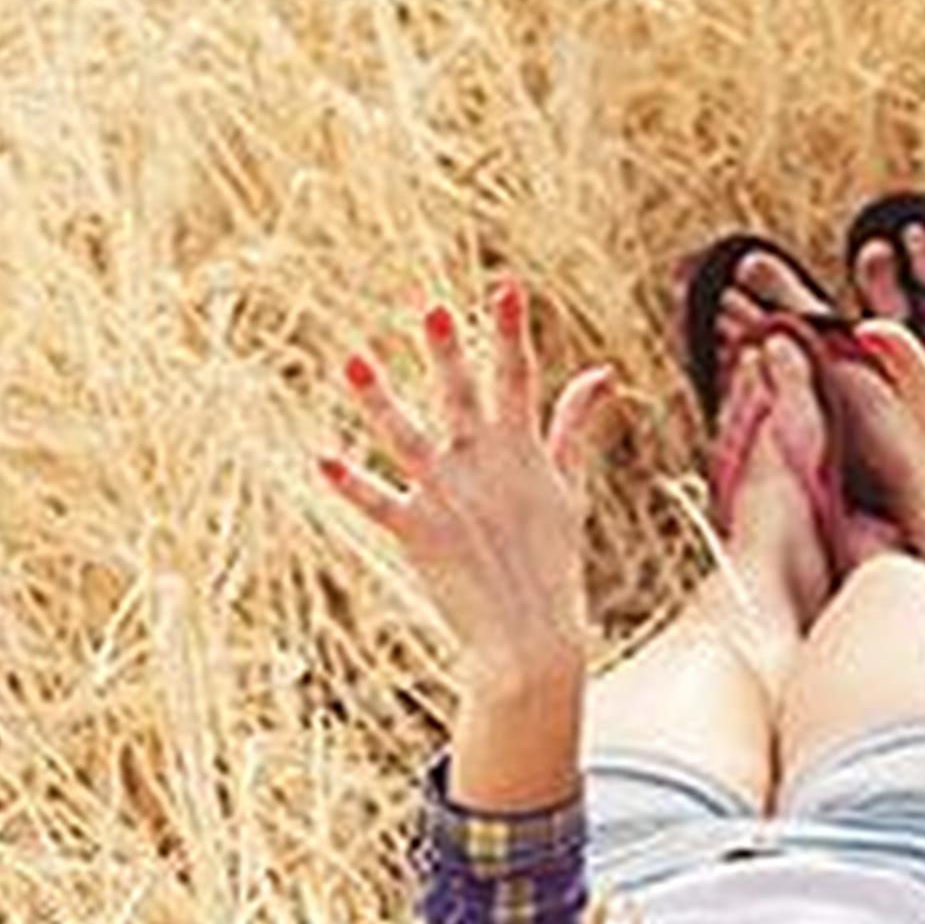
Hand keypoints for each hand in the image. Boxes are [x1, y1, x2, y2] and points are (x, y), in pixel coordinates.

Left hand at [322, 281, 619, 722]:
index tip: (505, 287)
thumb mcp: (568, 486)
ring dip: (378, 400)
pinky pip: (378, 502)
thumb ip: (575, 426)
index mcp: (521, 449)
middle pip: (460, 396)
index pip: (518, 377)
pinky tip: (322, 459)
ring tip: (352, 363)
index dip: (510, 331)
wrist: (530, 636)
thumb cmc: (553, 560)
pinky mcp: (418, 532)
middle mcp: (482, 465)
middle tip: (430, 308)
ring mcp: (447, 496)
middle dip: (447, 351)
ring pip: (406, 437)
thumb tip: (602, 372)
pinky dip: (350, 483)